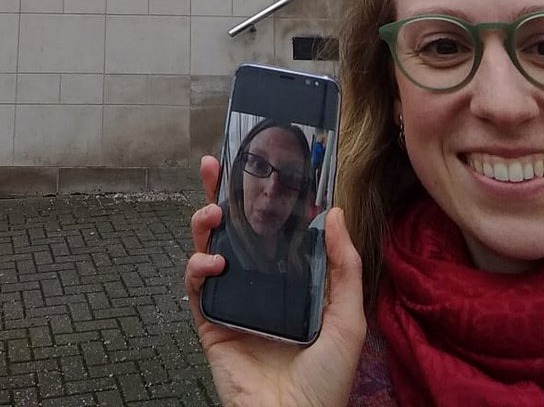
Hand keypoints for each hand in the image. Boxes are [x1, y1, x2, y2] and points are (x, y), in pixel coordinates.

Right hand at [185, 156, 365, 406]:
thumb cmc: (326, 380)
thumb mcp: (347, 317)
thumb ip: (343, 266)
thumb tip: (334, 212)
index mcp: (289, 279)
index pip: (270, 228)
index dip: (259, 196)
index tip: (256, 162)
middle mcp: (258, 284)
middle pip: (232, 229)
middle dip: (219, 194)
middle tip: (213, 166)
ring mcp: (232, 302)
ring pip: (208, 250)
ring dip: (204, 225)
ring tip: (213, 213)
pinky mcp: (211, 323)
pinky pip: (196, 288)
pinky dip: (198, 269)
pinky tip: (213, 264)